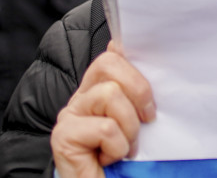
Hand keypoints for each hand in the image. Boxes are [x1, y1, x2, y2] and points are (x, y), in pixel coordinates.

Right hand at [52, 41, 155, 177]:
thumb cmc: (125, 163)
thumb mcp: (138, 123)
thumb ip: (138, 97)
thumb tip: (148, 67)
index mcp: (98, 89)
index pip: (111, 55)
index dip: (129, 54)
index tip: (152, 65)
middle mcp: (81, 97)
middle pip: (108, 63)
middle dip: (138, 89)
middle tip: (148, 118)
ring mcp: (70, 115)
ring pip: (110, 94)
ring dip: (129, 126)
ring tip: (126, 147)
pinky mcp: (64, 136)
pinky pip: (105, 128)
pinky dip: (117, 148)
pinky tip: (109, 160)